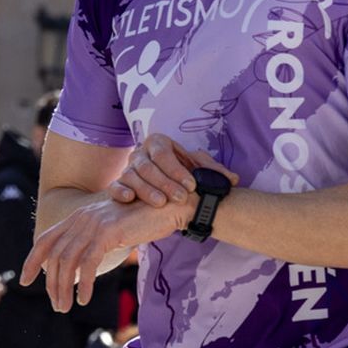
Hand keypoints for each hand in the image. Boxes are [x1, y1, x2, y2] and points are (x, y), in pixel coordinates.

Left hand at [20, 197, 192, 311]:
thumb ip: (93, 242)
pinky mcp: (108, 232)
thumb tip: (79, 266)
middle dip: (52, 284)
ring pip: (69, 262)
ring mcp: (94, 224)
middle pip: (55, 256)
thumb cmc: (143, 220)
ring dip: (64, 288)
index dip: (33, 261)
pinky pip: (88, 264)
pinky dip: (84, 284)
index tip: (26, 281)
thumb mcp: (111, 230)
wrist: (168, 206)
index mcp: (78, 216)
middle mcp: (81, 218)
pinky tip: (84, 298)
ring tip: (66, 307)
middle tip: (57, 305)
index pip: (46, 240)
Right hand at [107, 133, 236, 207]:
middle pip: (148, 166)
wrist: (161, 189)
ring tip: (162, 203)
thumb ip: (215, 173)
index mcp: (158, 143)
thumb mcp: (197, 172)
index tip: (191, 185)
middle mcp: (140, 154)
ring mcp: (127, 169)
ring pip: (131, 177)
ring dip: (146, 190)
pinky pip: (114, 186)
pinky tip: (130, 199)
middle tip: (181, 197)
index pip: (164, 154)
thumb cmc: (180, 177)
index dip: (177, 170)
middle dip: (165, 182)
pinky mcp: (117, 184)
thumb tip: (233, 179)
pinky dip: (119, 191)